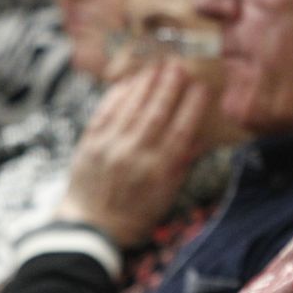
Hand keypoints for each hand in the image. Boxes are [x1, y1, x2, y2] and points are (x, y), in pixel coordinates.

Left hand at [57, 59, 213, 247]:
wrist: (93, 227)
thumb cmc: (137, 212)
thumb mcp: (168, 194)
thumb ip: (182, 163)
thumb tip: (202, 136)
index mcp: (158, 170)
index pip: (180, 131)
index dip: (192, 107)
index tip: (201, 88)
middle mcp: (134, 155)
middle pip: (156, 113)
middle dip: (169, 87)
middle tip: (179, 66)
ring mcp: (110, 147)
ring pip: (132, 108)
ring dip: (146, 85)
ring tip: (158, 67)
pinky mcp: (90, 143)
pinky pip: (106, 112)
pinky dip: (119, 95)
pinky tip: (130, 81)